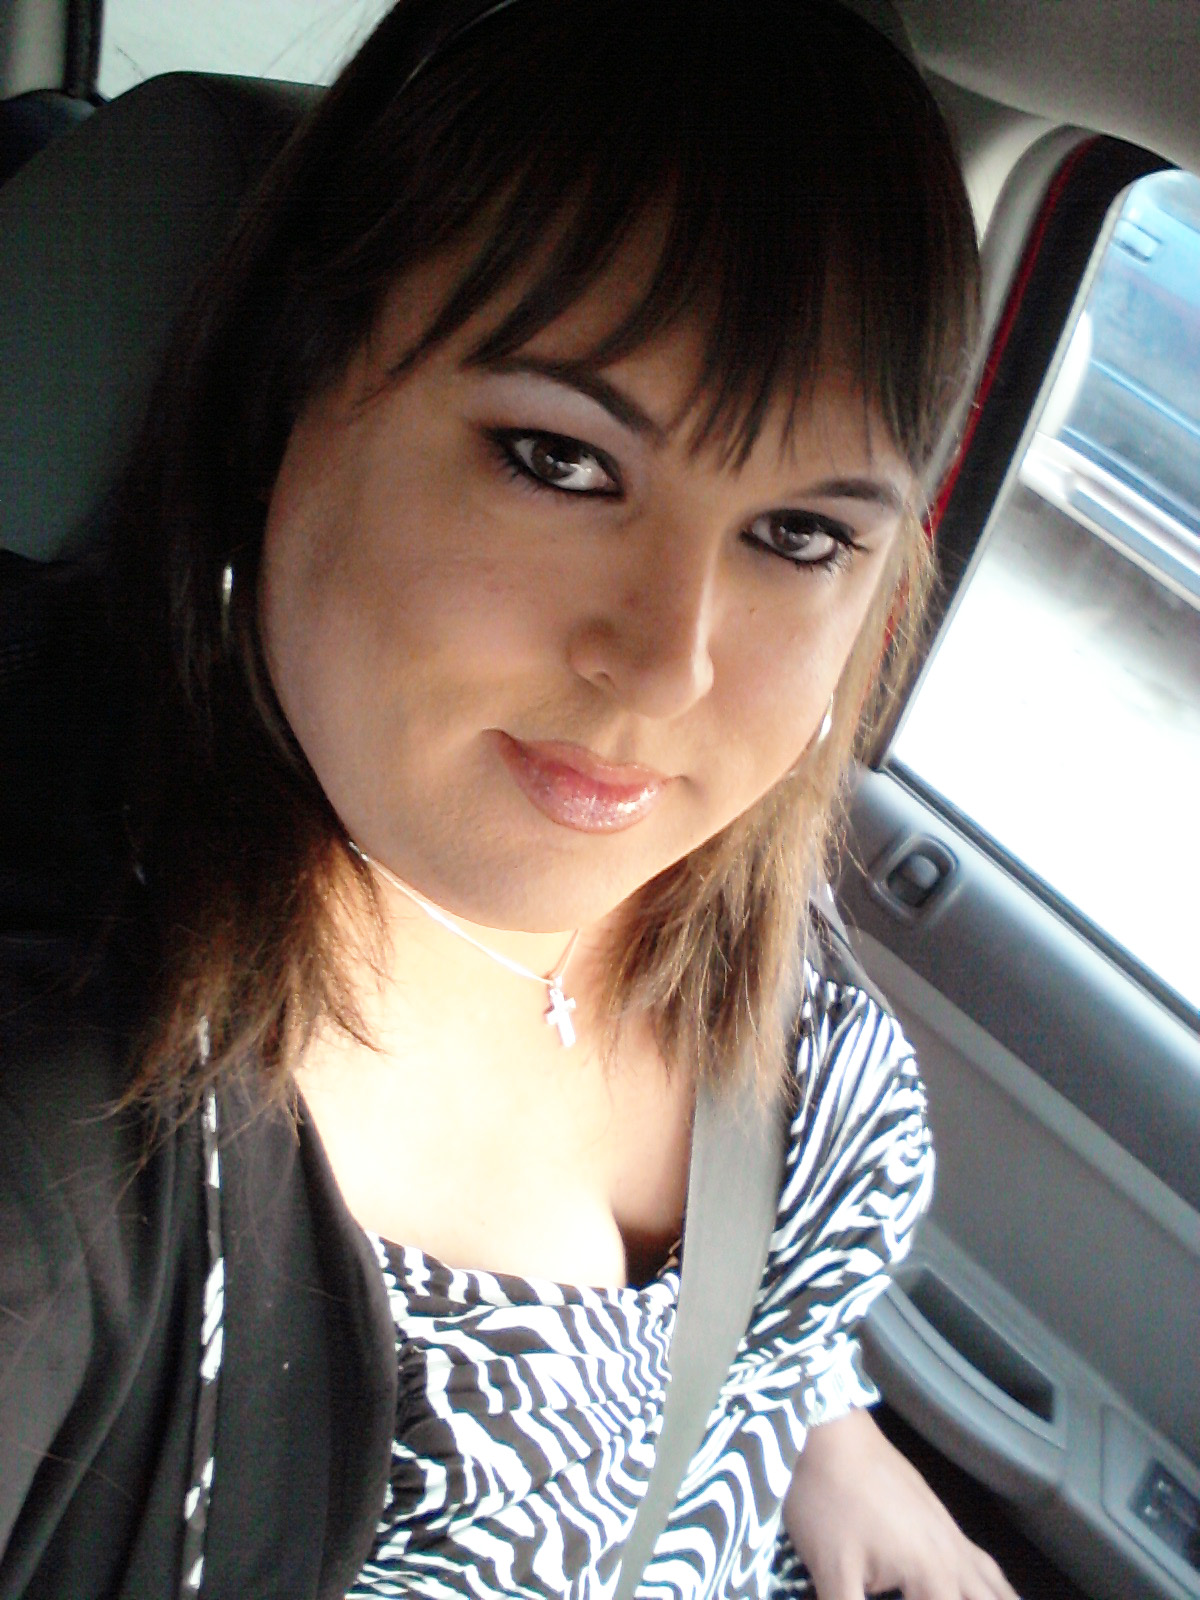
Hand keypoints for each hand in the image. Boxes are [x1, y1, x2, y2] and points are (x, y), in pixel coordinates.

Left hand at [782, 1407, 1019, 1599]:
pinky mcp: (939, 1516)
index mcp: (932, 1576)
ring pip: (995, 1585)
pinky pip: (982, 1562)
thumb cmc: (828, 1501)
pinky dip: (996, 1587)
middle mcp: (953, 1557)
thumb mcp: (830, 1571)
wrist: (829, 1431)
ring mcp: (950, 1533)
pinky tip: (990, 1590)